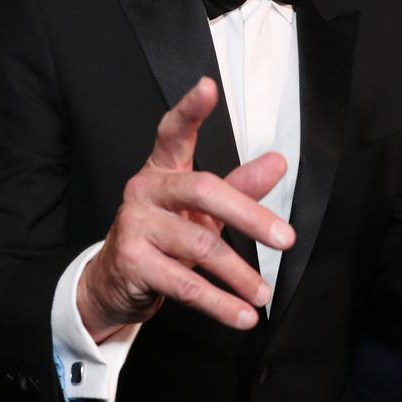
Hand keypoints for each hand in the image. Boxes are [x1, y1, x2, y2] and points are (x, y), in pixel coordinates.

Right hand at [78, 77, 295, 342]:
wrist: (115, 283)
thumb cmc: (165, 236)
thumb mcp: (202, 211)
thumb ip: (240, 186)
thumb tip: (278, 162)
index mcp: (163, 168)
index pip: (174, 131)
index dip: (190, 109)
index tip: (208, 86)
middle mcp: (146, 189)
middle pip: (203, 191)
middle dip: (249, 215)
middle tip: (286, 239)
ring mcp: (135, 225)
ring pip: (199, 245)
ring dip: (239, 274)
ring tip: (264, 292)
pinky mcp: (132, 262)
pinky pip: (184, 284)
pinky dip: (219, 303)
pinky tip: (243, 315)